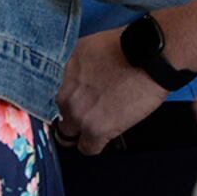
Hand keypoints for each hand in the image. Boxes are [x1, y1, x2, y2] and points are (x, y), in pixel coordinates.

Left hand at [55, 29, 168, 154]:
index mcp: (60, 74)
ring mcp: (79, 114)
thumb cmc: (126, 47)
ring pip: (68, 135)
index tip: (71, 101)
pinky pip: (87, 148)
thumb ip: (73, 65)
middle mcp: (65, 95)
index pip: (47, 96)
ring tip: (98, 121)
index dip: (63, 99)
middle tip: (89, 108)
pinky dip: (95, 143)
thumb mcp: (87, 46)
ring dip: (81, 130)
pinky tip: (105, 132)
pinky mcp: (97, 130)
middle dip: (73, 113)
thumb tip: (70, 75)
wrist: (149, 57)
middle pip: (59, 115)